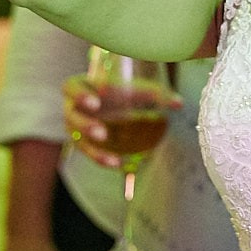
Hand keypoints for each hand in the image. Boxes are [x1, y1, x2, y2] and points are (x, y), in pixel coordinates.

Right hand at [63, 74, 183, 170]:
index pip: (71, 87)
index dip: (80, 94)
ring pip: (78, 140)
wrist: (113, 100)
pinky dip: (102, 158)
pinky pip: (89, 153)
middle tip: (102, 133)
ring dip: (94, 150)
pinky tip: (118, 164)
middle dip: (85, 126)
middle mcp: (72, 107)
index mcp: (79, 86)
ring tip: (113, 160)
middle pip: (72, 117)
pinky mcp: (83, 143)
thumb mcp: (137, 88)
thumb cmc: (122, 88)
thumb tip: (179, 103)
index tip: (97, 101)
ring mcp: (75, 127)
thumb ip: (156, 94)